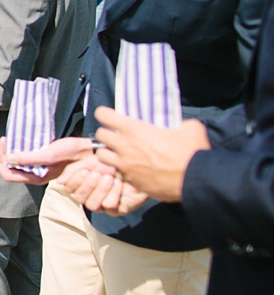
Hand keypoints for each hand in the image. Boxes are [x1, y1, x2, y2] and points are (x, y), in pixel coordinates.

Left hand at [0, 136, 94, 184]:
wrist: (90, 153)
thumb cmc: (73, 153)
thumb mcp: (50, 154)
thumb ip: (29, 158)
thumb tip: (8, 158)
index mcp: (36, 178)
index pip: (8, 175)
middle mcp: (36, 176)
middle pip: (10, 170)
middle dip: (2, 156)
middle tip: (3, 140)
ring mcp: (40, 170)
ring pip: (17, 165)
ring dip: (9, 153)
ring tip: (8, 140)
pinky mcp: (44, 163)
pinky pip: (25, 160)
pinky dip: (18, 152)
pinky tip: (19, 142)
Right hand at [56, 157, 148, 215]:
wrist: (132, 162)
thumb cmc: (109, 161)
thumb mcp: (88, 161)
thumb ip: (71, 171)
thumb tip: (59, 182)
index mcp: (79, 185)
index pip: (69, 190)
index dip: (75, 182)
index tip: (85, 171)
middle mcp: (89, 196)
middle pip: (80, 199)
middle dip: (88, 185)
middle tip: (98, 173)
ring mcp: (103, 204)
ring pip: (93, 205)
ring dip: (100, 189)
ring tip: (109, 177)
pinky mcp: (117, 209)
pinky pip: (110, 206)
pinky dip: (114, 193)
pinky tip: (119, 183)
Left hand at [92, 107, 209, 202]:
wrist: (195, 179)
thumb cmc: (192, 151)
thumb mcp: (189, 127)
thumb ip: (177, 123)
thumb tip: (178, 125)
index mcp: (134, 129)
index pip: (103, 115)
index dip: (104, 114)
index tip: (109, 116)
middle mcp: (125, 146)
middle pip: (99, 135)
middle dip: (106, 133)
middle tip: (116, 135)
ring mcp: (125, 165)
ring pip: (101, 156)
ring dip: (108, 153)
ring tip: (119, 153)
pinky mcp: (131, 180)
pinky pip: (117, 172)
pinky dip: (121, 169)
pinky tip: (132, 168)